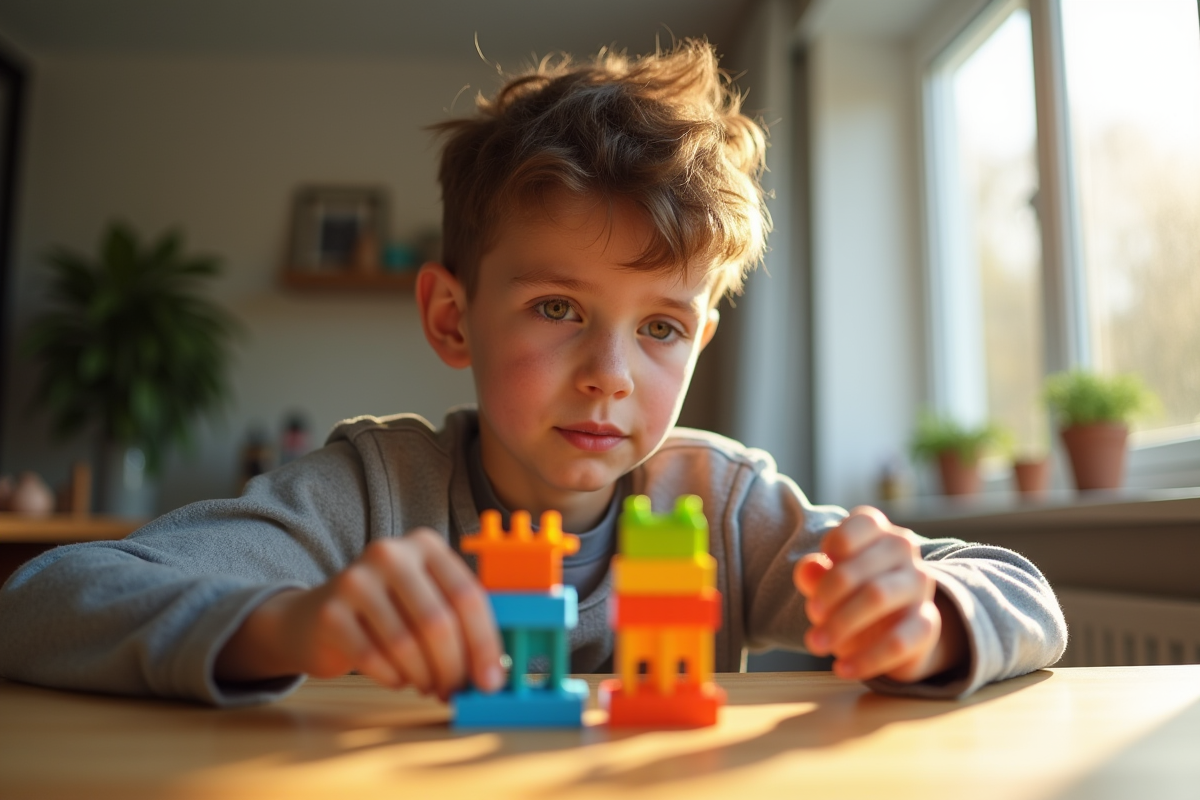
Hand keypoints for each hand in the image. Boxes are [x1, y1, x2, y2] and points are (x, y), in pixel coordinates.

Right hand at [215, 530, 504, 700]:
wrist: (313, 617)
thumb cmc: (387, 613)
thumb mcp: (426, 598)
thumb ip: (461, 621)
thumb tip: (494, 671)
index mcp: (425, 545)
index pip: (468, 595)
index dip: (485, 643)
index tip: (491, 681)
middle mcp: (391, 553)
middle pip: (438, 622)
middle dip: (452, 667)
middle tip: (454, 690)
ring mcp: (356, 579)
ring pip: (406, 645)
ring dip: (423, 677)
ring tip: (426, 684)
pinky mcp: (330, 612)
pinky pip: (373, 659)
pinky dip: (393, 678)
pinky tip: (397, 678)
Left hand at [793, 506, 965, 682]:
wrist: (893, 631)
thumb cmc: (852, 596)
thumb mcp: (827, 585)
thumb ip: (814, 574)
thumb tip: (809, 568)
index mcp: (880, 533)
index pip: (864, 522)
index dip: (834, 544)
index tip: (820, 567)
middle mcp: (904, 551)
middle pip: (859, 566)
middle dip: (827, 595)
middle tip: (812, 616)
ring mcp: (920, 585)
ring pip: (878, 596)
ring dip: (841, 623)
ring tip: (817, 643)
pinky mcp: (928, 623)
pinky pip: (899, 640)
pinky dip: (866, 658)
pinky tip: (843, 668)